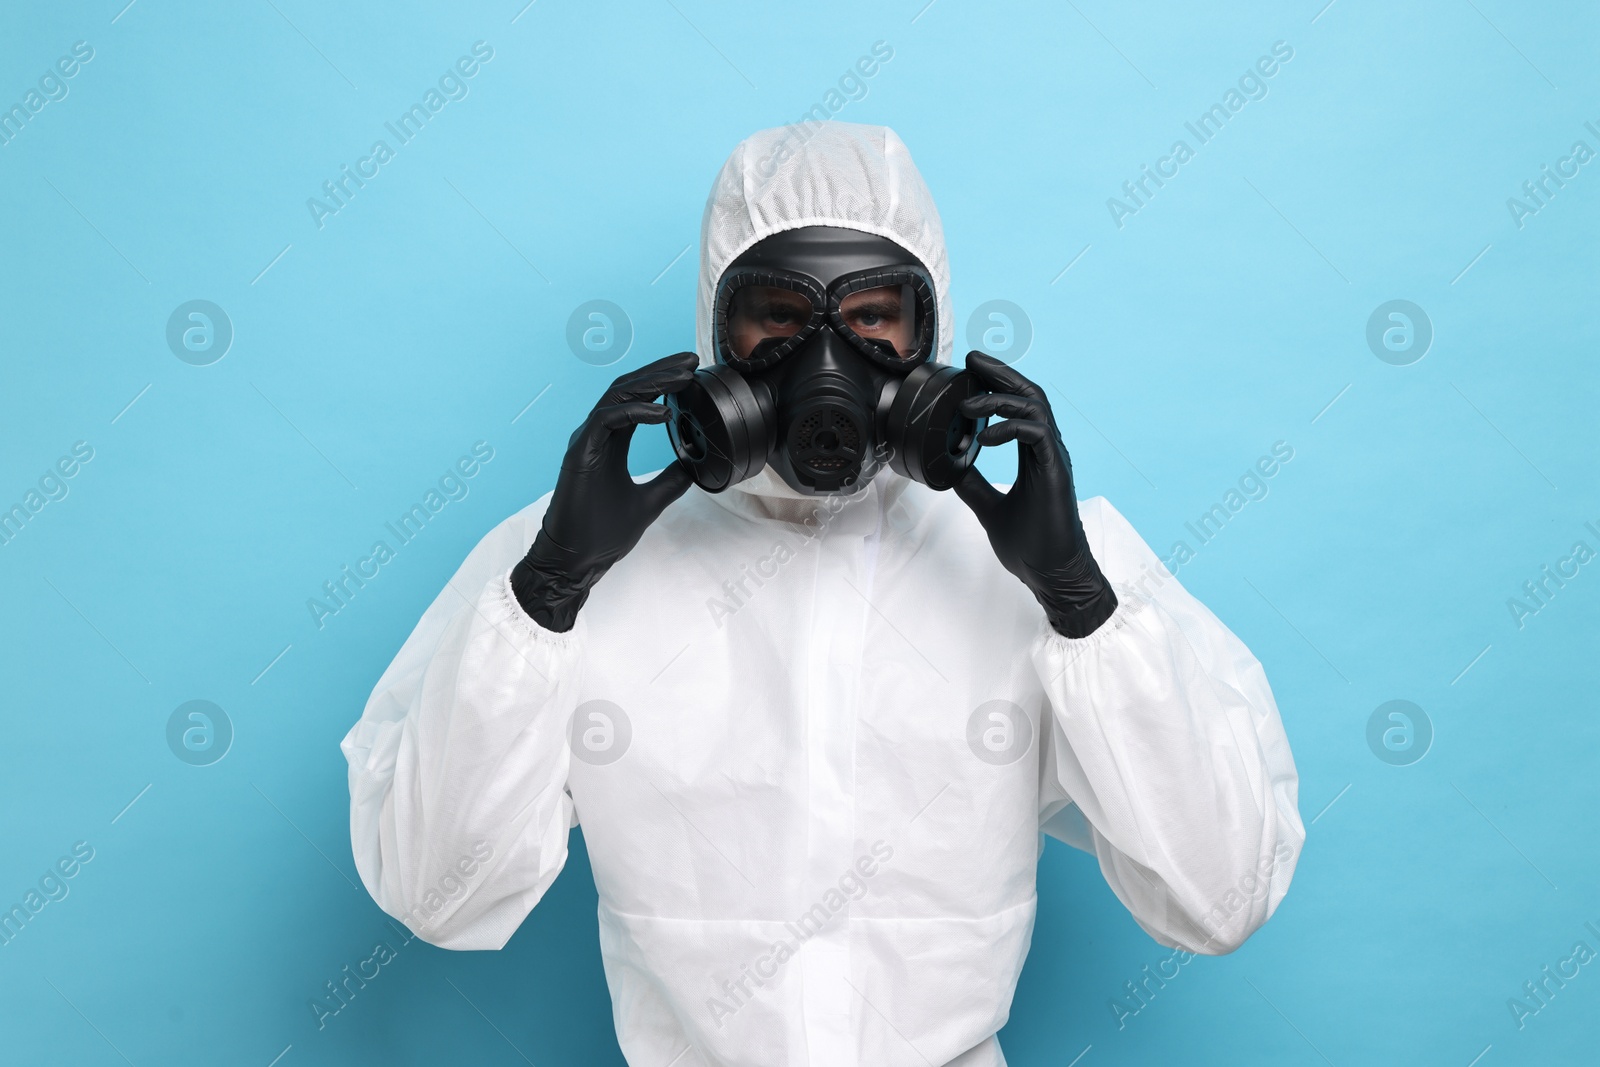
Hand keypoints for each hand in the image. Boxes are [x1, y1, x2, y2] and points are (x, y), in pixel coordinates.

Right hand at [512, 352, 699, 631]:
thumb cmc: (601, 532)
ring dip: (653, 383)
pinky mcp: (580, 453)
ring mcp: (586, 441)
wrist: (576, 560)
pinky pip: (608, 420)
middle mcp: (597, 435)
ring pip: (618, 396)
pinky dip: (636, 412)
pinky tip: (664, 413)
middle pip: (629, 388)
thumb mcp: (650, 502)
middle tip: (691, 361)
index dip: (663, 382)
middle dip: (661, 371)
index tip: (691, 372)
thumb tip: (694, 465)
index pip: (638, 399)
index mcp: (611, 442)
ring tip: (683, 377)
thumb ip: (670, 480)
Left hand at [953, 351, 1117, 637]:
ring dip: (1000, 397)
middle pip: (1028, 395)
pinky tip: (984, 434)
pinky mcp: (1055, 473)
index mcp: (1034, 454)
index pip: (1018, 406)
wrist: (1053, 574)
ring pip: (1034, 407)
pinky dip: (1009, 427)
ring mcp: (1053, 459)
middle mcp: (1046, 450)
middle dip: (1000, 373)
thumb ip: (973, 484)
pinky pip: (1035, 434)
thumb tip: (951, 467)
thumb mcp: (988, 507)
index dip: (997, 384)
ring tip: (968, 400)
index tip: (970, 370)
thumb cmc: (1032, 544)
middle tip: (971, 358)